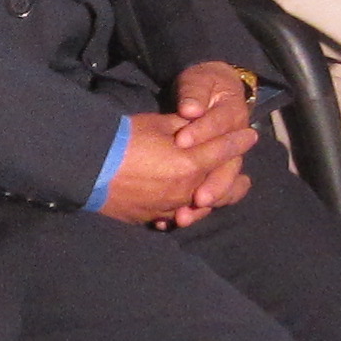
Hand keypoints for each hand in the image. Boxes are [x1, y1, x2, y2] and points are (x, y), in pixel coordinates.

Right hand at [102, 77, 261, 228]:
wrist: (88, 169)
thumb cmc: (124, 140)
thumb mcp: (158, 124)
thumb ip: (185, 126)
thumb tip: (199, 123)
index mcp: (191, 164)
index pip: (223, 151)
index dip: (239, 141)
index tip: (252, 135)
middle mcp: (186, 190)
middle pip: (219, 184)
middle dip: (233, 175)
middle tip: (244, 173)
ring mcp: (170, 207)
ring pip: (202, 204)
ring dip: (213, 195)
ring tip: (221, 191)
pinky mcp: (153, 217)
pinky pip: (177, 215)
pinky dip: (187, 209)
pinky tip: (190, 206)